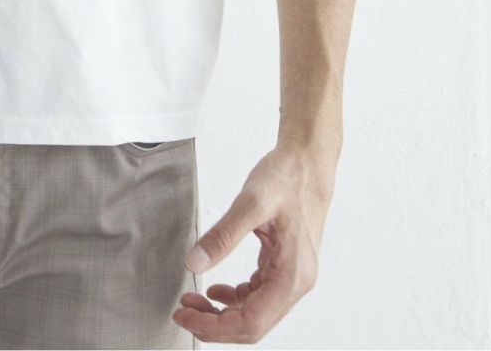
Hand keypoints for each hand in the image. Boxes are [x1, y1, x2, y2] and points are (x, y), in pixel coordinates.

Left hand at [171, 141, 335, 343]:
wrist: (308, 162)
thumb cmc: (287, 178)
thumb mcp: (251, 203)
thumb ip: (222, 236)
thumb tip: (194, 264)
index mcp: (292, 276)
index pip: (251, 322)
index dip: (216, 327)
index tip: (186, 316)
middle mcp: (297, 283)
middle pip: (253, 325)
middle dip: (216, 325)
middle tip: (183, 311)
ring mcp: (293, 277)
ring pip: (255, 313)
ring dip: (223, 314)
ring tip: (194, 300)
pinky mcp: (285, 267)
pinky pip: (259, 296)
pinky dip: (236, 298)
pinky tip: (216, 290)